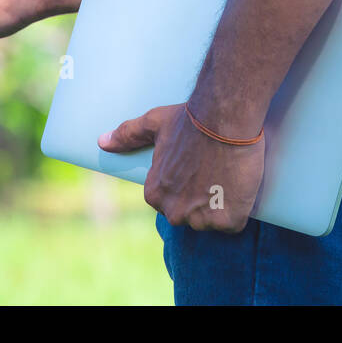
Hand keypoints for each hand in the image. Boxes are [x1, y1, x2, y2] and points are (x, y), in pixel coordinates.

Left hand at [99, 104, 264, 232]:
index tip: (197, 170)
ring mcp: (201, 218)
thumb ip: (128, 135)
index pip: (171, 202)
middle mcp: (174, 211)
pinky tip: (239, 189)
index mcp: (155, 194)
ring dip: (222, 207)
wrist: (224, 118)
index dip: (187, 187)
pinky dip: (239, 211)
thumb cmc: (189, 120)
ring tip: (228, 178)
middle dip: (203, 200)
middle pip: (191, 216)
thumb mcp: (154, 124)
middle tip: (215, 173)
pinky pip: (233, 224)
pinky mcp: (227, 220)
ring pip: (213, 222)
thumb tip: (102, 141)